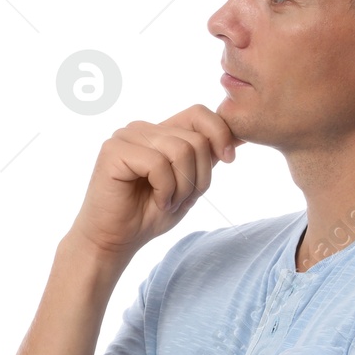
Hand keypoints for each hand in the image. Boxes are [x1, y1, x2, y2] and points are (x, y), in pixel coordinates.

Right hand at [67, 102, 240, 261]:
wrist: (113, 241)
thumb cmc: (147, 215)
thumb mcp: (189, 184)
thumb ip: (207, 158)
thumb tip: (241, 136)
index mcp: (159, 132)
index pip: (199, 113)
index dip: (220, 133)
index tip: (229, 160)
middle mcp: (142, 129)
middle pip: (195, 138)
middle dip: (199, 176)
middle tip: (181, 200)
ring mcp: (125, 137)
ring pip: (180, 150)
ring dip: (182, 186)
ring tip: (168, 202)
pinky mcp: (113, 151)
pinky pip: (158, 164)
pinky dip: (165, 190)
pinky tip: (155, 202)